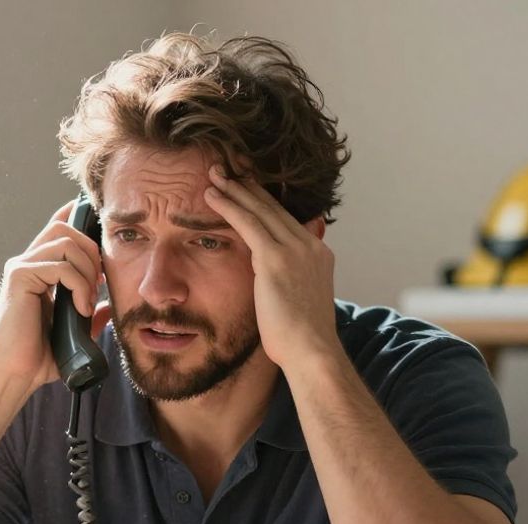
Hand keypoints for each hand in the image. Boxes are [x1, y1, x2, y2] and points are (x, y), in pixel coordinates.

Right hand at [0, 201, 104, 393]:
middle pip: (64, 228)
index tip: (101, 236)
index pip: (57, 229)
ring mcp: (21, 268)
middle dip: (91, 251)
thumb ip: (89, 316)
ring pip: (65, 242)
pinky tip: (81, 308)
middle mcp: (26, 263)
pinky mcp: (19, 277)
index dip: (78, 219)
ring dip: (87, 270)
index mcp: (37, 270)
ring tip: (88, 300)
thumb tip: (108, 307)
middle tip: (98, 284)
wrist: (15, 374)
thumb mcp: (73, 334)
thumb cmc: (38, 357)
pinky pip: (60, 266)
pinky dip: (79, 285)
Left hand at [203, 165, 341, 369]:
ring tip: (213, 174)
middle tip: (228, 167)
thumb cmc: (301, 340)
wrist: (312, 352)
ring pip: (260, 210)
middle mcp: (309, 246)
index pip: (286, 219)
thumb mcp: (299, 303)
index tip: (246, 184)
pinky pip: (248, 224)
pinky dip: (228, 206)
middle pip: (274, 207)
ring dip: (234, 189)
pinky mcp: (276, 259)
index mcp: (317, 254)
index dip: (264, 200)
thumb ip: (289, 282)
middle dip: (248, 186)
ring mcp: (295, 250)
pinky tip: (211, 195)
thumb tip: (276, 281)